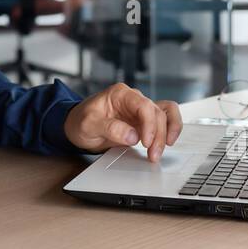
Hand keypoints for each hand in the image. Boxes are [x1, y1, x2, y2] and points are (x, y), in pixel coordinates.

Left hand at [63, 83, 181, 161]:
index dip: (149, 124)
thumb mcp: (89, 124)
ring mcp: (140, 110)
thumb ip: (110, 128)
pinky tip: (170, 141)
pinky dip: (171, 128)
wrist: (77, 126)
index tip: (145, 142)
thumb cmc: (81, 121)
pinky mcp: (143, 121)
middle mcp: (133, 99)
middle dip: (158, 135)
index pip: (144, 105)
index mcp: (120, 94)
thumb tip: (132, 136)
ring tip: (159, 151)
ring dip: (166, 133)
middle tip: (152, 154)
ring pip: (164, 116)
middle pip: (156, 113)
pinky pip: (165, 118)